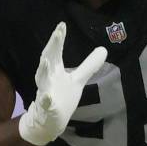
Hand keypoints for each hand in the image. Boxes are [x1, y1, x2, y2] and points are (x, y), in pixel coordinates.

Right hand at [19, 22, 106, 145]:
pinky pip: (45, 104)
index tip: (62, 24)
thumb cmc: (61, 96)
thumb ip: (89, 65)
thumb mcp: (78, 80)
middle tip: (57, 34)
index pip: (56, 51)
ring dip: (43, 70)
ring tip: (46, 61)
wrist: (48, 121)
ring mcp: (45, 92)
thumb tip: (104, 48)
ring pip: (42, 80)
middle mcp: (48, 78)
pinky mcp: (47, 108)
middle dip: (52, 47)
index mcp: (55, 70)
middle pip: (48, 60)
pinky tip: (47, 97)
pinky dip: (46, 100)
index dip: (58, 39)